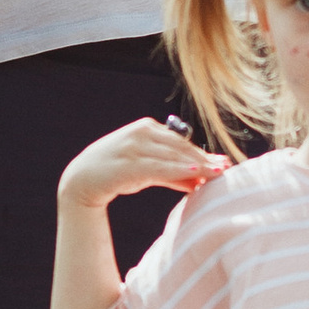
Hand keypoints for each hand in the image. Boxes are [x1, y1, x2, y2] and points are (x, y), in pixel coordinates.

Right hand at [59, 117, 227, 214]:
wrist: (82, 179)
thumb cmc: (116, 173)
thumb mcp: (146, 169)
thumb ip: (172, 172)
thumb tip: (199, 180)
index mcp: (147, 127)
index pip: (181, 141)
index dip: (203, 152)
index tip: (222, 162)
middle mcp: (142, 133)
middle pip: (181, 147)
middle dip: (205, 159)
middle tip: (226, 169)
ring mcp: (134, 147)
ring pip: (173, 156)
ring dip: (197, 165)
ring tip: (216, 173)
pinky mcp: (128, 163)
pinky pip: (159, 167)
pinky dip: (178, 170)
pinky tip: (194, 174)